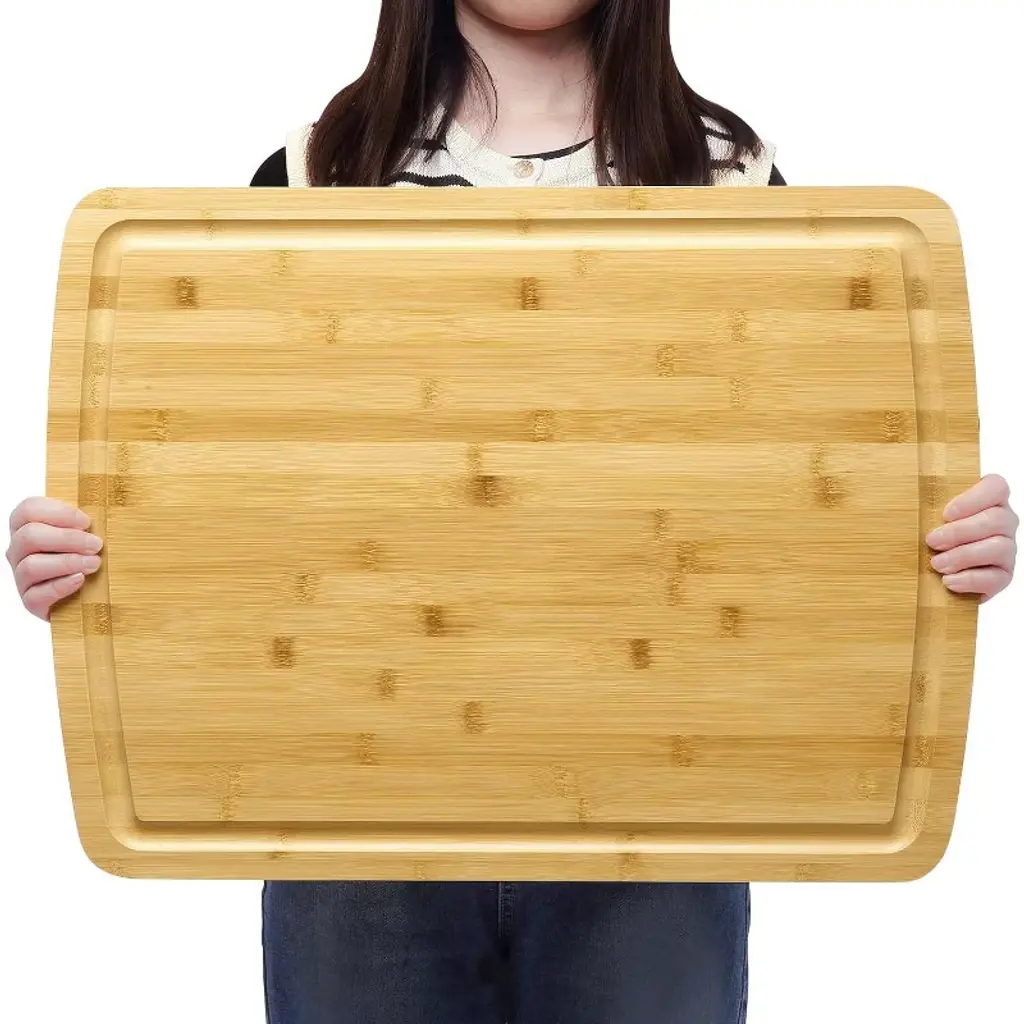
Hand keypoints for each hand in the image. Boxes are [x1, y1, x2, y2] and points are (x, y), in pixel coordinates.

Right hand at [6, 497, 103, 620]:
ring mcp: (22, 577)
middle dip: (68, 539)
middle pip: (29, 536)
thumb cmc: (91, 556)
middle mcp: (20, 551)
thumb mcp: (91, 533)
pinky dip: (60, 586)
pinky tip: (80, 580)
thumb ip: (89, 520)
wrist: (93, 595)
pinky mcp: (31, 602)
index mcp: (29, 526)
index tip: (87, 522)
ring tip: (94, 564)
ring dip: (67, 562)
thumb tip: (109, 502)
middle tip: (97, 545)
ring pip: (31, 565)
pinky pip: (36, 595)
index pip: (28, 509)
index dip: (58, 512)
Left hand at [925, 474, 1016, 602]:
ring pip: (999, 547)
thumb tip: (897, 491)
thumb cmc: (928, 538)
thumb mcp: (923, 516)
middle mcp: (1003, 522)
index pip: (996, 487)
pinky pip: (997, 577)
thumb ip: (923, 503)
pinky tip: (949, 580)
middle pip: (996, 519)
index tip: (946, 514)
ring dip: (964, 555)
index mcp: (987, 501)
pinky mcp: (1002, 575)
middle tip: (932, 541)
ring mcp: (1006, 549)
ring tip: (937, 564)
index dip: (974, 498)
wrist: (929, 577)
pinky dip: (970, 579)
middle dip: (960, 532)